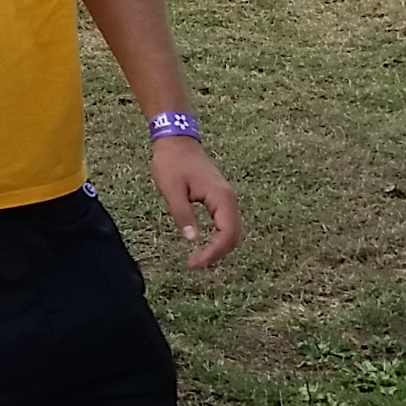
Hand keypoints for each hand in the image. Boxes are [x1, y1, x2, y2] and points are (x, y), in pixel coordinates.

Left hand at [151, 136, 239, 267]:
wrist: (176, 140)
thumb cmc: (172, 162)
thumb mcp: (172, 189)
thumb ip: (183, 214)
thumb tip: (192, 240)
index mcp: (221, 197)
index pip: (227, 234)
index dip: (213, 253)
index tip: (194, 264)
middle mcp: (229, 199)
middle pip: (233, 236)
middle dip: (216, 254)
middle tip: (193, 264)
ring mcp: (226, 198)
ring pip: (231, 231)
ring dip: (218, 247)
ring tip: (197, 259)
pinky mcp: (220, 198)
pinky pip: (225, 223)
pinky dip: (217, 237)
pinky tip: (203, 245)